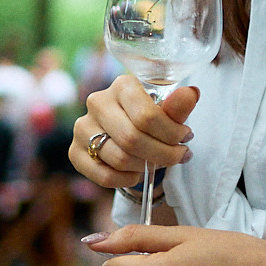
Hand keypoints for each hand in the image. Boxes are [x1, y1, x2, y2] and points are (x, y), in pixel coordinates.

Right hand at [69, 76, 196, 190]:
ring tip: (156, 162)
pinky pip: (103, 176)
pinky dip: (126, 180)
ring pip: (119, 158)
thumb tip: (191, 94)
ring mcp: (82, 127)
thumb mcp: (169, 112)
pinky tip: (136, 173)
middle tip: (178, 156)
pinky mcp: (74, 151)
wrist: (128, 134)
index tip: (186, 138)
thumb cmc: (152, 120)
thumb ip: (179, 106)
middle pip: (132, 139)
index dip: (171, 134)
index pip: (147, 116)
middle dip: (163, 154)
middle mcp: (97, 102)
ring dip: (145, 167)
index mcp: (122, 85)